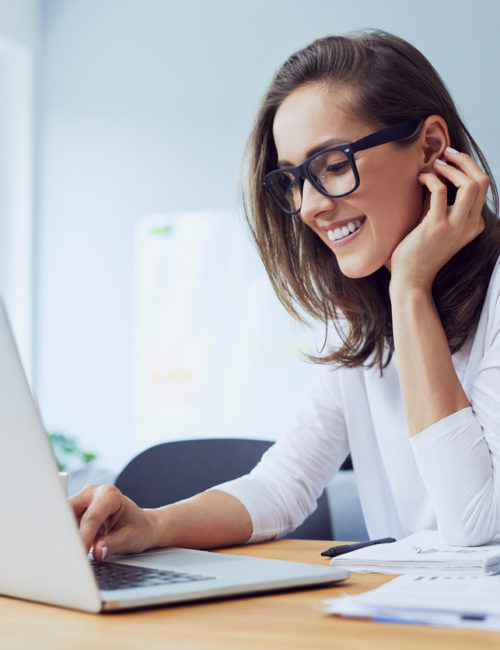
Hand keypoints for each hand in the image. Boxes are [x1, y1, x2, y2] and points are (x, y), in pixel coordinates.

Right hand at [70, 484, 157, 559]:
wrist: (140, 525)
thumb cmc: (138, 529)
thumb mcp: (130, 539)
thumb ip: (112, 545)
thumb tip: (96, 552)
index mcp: (110, 495)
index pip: (90, 518)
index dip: (83, 538)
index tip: (79, 556)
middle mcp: (93, 492)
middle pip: (69, 511)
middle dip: (65, 532)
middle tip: (65, 555)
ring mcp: (82, 499)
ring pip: (62, 517)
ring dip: (63, 535)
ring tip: (67, 554)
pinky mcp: (75, 510)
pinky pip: (63, 523)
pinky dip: (64, 536)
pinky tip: (68, 549)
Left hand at [389, 147, 487, 292]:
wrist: (411, 280)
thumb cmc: (419, 253)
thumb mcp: (438, 226)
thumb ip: (441, 205)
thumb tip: (436, 174)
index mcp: (474, 224)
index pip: (482, 187)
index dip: (467, 168)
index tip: (449, 161)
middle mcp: (470, 225)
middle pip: (482, 181)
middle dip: (465, 160)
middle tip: (446, 154)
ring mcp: (456, 226)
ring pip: (470, 183)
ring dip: (452, 167)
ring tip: (435, 164)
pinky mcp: (437, 227)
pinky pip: (439, 190)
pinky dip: (430, 178)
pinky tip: (419, 178)